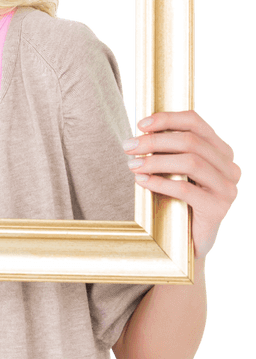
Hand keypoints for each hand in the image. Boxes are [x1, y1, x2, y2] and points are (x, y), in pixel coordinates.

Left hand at [124, 110, 241, 258]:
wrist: (187, 240)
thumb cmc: (177, 198)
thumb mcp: (173, 169)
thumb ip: (166, 149)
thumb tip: (139, 131)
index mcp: (219, 150)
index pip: (195, 122)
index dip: (167, 118)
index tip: (140, 124)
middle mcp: (229, 167)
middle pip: (190, 141)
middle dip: (154, 141)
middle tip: (128, 147)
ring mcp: (227, 188)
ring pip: (190, 162)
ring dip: (155, 160)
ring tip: (132, 165)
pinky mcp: (218, 208)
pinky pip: (186, 189)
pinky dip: (160, 182)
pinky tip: (141, 181)